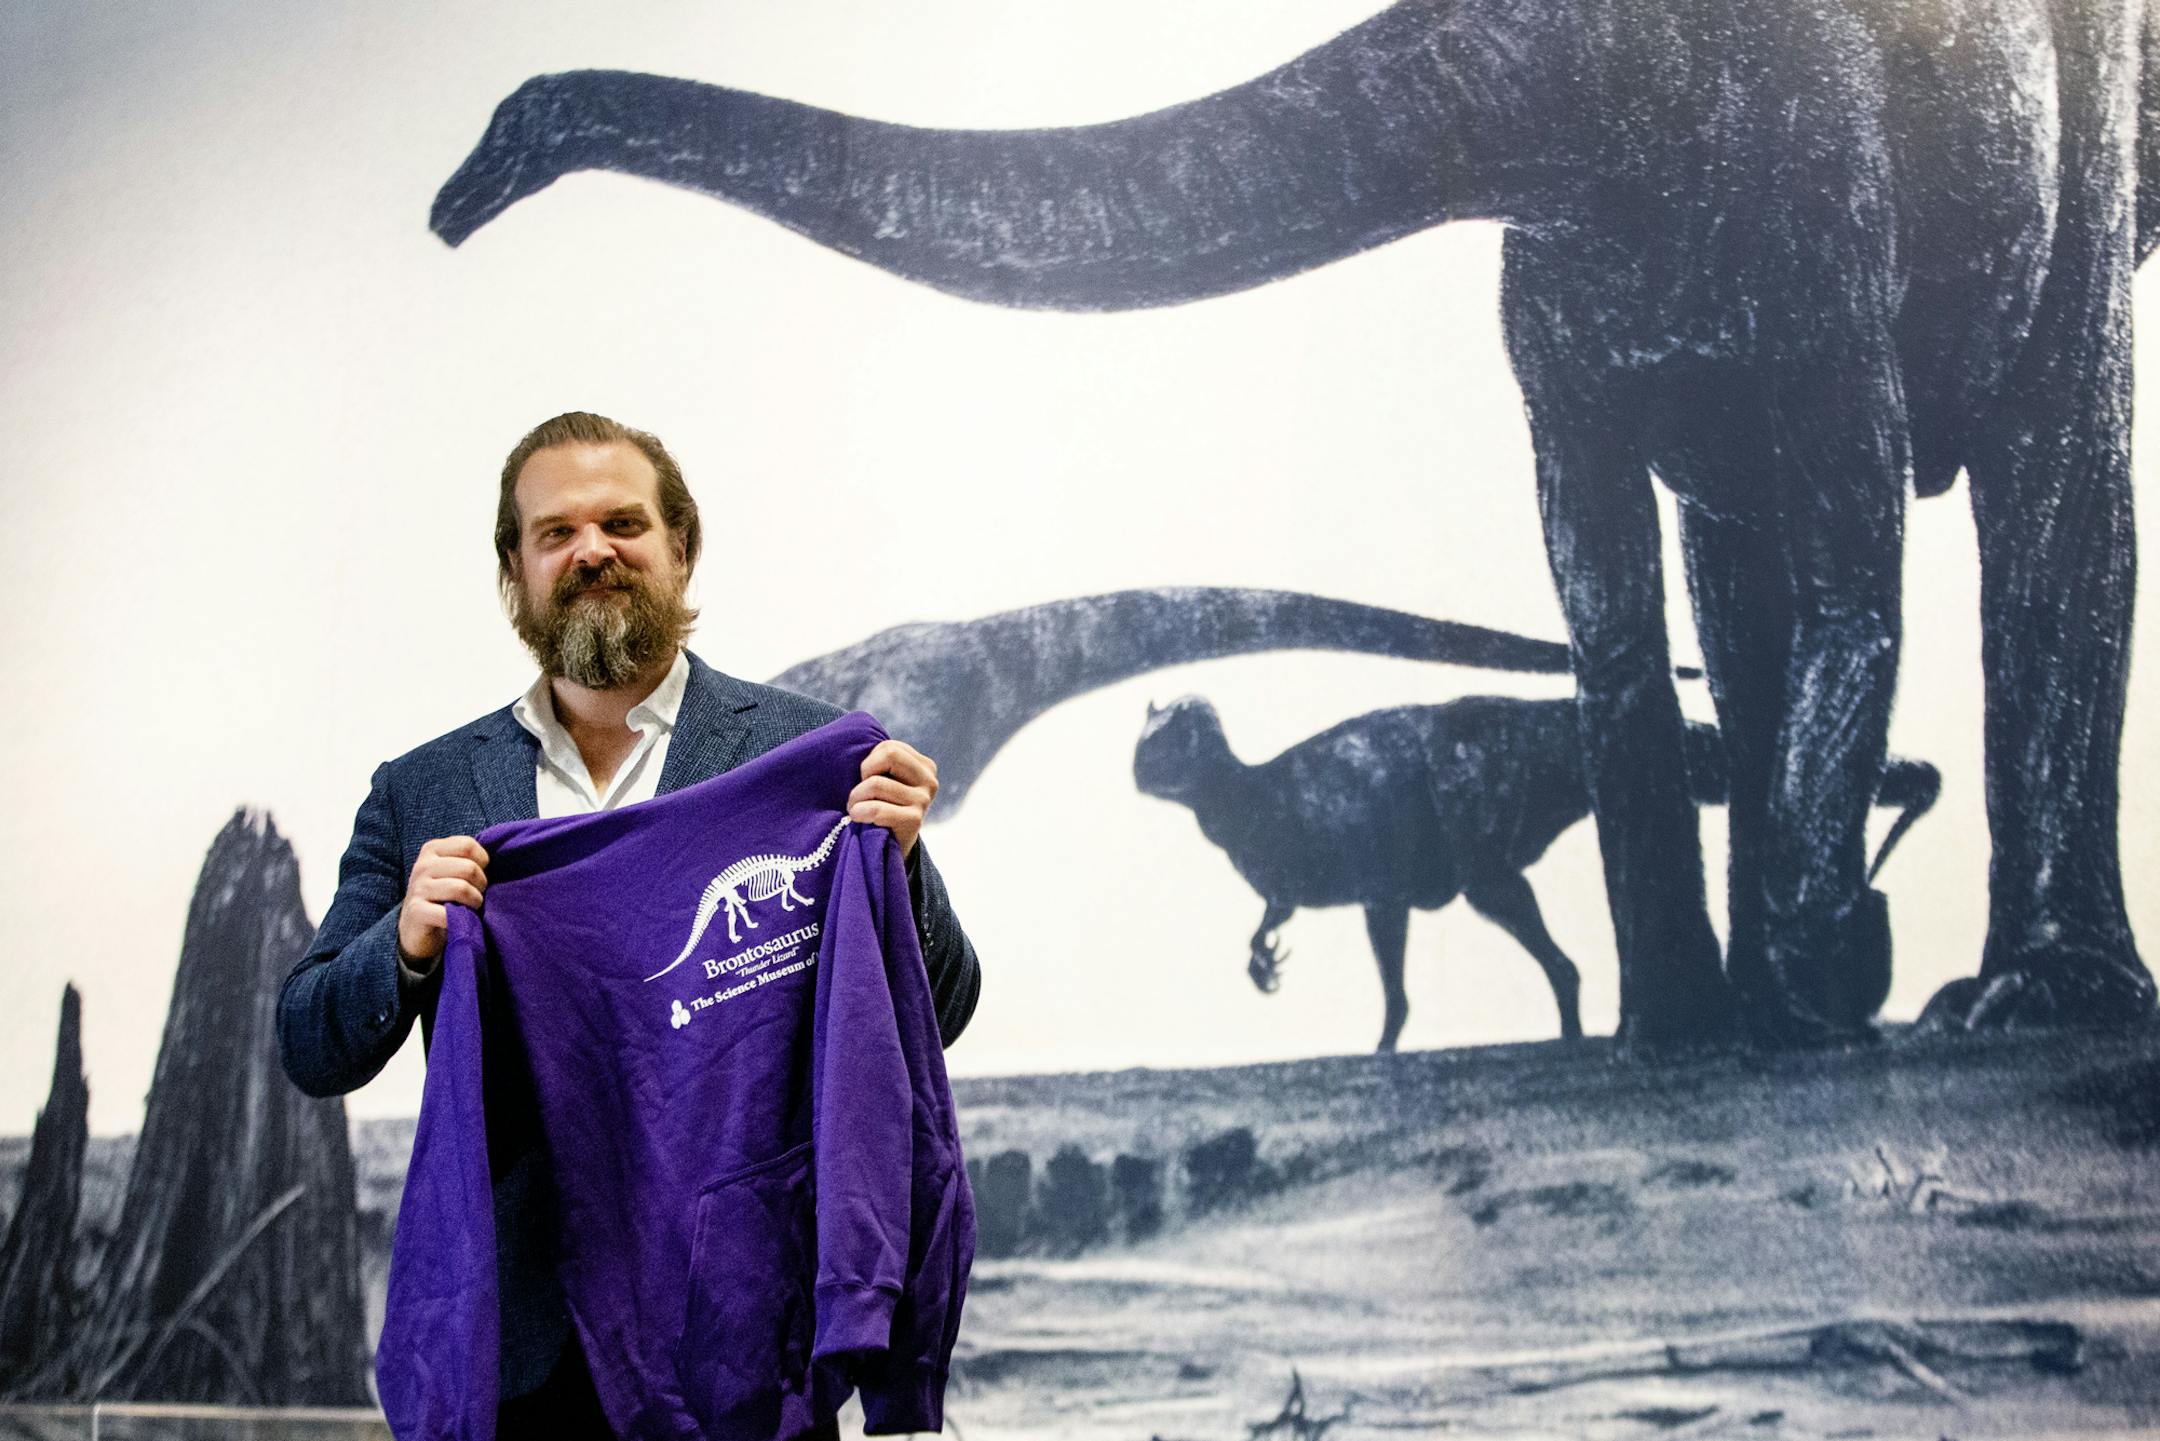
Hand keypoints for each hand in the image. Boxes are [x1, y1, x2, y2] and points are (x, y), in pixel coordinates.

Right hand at [396, 836, 490, 969]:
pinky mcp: (416, 910)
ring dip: (474, 902)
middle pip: (469, 868)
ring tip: (471, 907)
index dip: (482, 862)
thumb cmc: (445, 895)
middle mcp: (423, 865)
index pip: (468, 845)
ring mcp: (418, 887)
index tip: (479, 876)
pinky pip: (448, 913)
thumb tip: (502, 854)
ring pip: (461, 888)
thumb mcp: (454, 871)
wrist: (417, 927)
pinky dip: (461, 919)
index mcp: (432, 849)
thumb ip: (470, 859)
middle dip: (481, 885)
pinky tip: (457, 920)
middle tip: (478, 896)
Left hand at [849, 739, 937, 857]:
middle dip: (864, 772)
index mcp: (925, 766)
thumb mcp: (886, 781)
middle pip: (888, 754)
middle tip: (859, 792)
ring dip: (856, 798)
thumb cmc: (880, 809)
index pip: (887, 747)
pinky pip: (876, 808)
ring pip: (876, 783)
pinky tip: (858, 819)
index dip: (869, 762)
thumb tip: (852, 739)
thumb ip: (881, 762)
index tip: (866, 781)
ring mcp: (924, 800)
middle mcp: (930, 780)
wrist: (888, 850)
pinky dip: (860, 813)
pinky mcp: (915, 820)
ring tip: (855, 809)